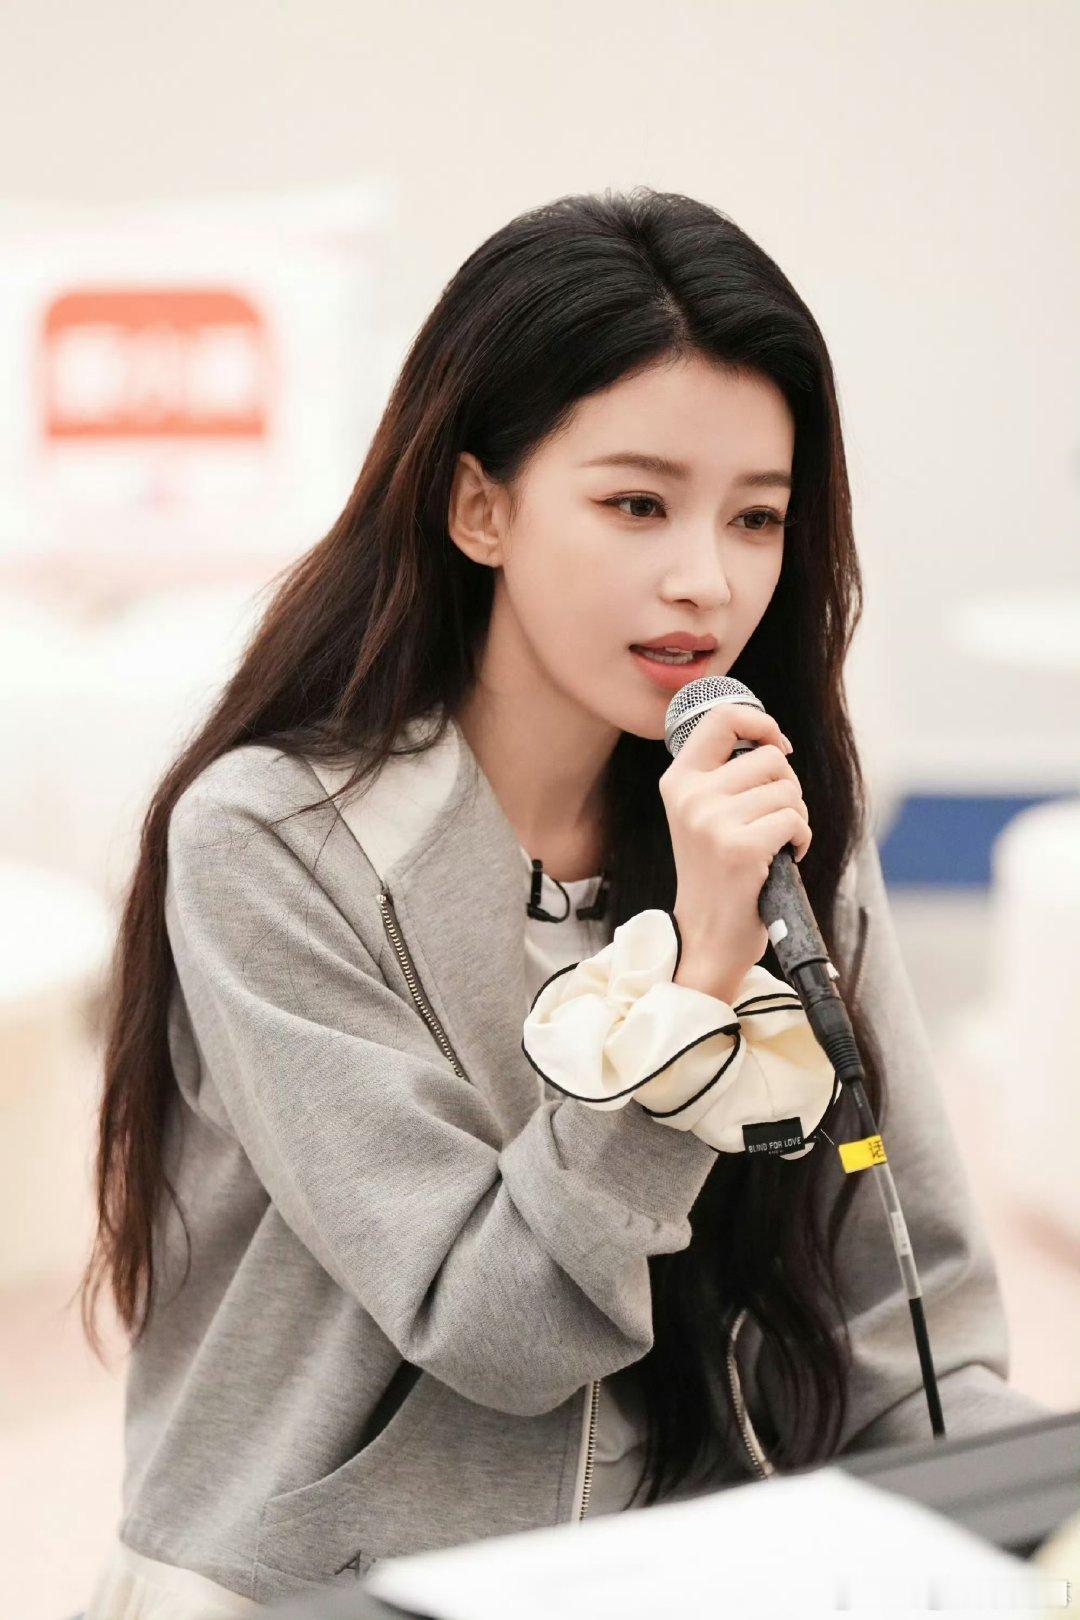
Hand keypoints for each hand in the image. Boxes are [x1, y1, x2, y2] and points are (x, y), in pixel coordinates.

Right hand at [658, 702, 810, 1001]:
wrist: (706, 936)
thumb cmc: (717, 873)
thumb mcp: (704, 814)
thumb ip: (726, 775)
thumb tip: (772, 741)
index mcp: (678, 782)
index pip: (721, 718)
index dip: (759, 722)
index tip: (776, 745)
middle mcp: (690, 796)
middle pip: (769, 758)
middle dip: (787, 787)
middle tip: (772, 821)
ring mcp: (712, 822)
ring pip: (788, 791)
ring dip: (795, 818)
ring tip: (774, 844)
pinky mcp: (739, 848)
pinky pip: (795, 820)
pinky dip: (801, 840)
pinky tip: (783, 859)